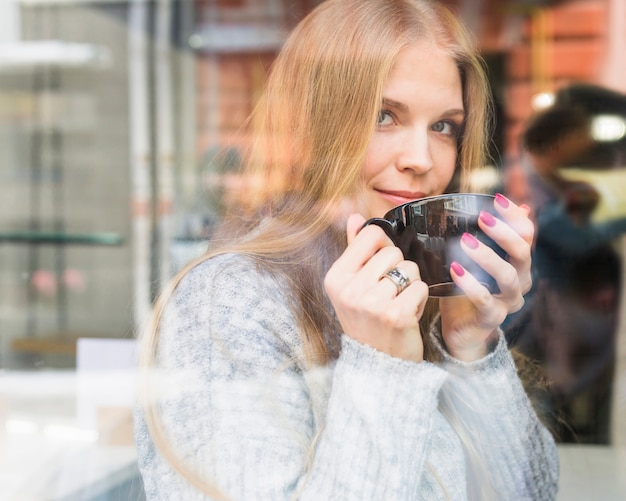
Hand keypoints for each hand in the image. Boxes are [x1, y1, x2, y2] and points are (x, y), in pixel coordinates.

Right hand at [324, 214, 428, 361]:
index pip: (369, 235)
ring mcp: (372, 303)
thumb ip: (354, 250)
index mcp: (336, 277)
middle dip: (398, 268)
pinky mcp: (396, 315)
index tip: (381, 264)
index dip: (383, 245)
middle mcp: (350, 289)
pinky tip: (407, 314)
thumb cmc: (366, 320)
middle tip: (389, 292)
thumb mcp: (352, 286)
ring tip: (398, 303)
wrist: (377, 365)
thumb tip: (354, 217)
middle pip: (392, 251)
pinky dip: (419, 300)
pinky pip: (420, 287)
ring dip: (410, 285)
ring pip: (409, 268)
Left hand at [440, 194, 533, 361]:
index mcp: (519, 263)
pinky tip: (455, 270)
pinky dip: (471, 284)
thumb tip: (504, 205)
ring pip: (507, 276)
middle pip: (522, 253)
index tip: (497, 199)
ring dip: (487, 256)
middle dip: (504, 232)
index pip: (527, 235)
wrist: (462, 329)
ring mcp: (509, 301)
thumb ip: (485, 236)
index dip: (515, 216)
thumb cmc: (468, 289)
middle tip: (482, 217)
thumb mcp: (475, 260)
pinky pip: (485, 300)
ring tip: (464, 242)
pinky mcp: (492, 317)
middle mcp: (520, 281)